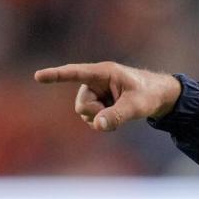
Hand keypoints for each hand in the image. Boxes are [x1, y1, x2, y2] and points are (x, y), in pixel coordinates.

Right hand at [34, 61, 181, 131]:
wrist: (159, 96)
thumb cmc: (150, 94)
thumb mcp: (137, 106)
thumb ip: (118, 115)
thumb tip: (98, 125)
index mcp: (104, 73)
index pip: (76, 73)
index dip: (57, 75)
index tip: (38, 76)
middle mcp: (95, 81)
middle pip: (81, 105)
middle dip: (96, 114)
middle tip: (116, 111)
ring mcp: (95, 92)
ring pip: (84, 113)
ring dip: (100, 118)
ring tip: (119, 111)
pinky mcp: (98, 101)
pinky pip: (91, 117)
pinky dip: (102, 121)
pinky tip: (116, 115)